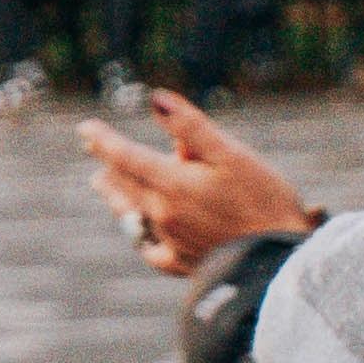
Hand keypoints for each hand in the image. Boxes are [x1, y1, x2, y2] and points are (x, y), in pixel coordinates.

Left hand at [75, 91, 322, 272]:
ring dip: (116, 194)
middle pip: (124, 184)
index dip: (103, 140)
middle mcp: (162, 213)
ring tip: (103, 183)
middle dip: (108, 164)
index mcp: (172, 184)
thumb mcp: (231, 155)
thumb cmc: (263, 202)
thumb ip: (190, 127)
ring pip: (131, 212)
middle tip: (92, 148)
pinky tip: (139, 233)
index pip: (125, 156)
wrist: (278, 263)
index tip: (85, 127)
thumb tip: (156, 98)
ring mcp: (169, 241)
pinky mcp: (181, 264)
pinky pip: (150, 248)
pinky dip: (140, 233)